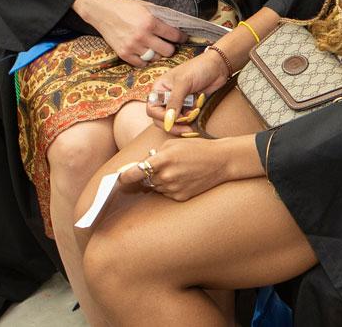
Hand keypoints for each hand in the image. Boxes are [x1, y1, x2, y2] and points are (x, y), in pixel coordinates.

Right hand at [72, 0, 183, 66]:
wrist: (103, 11)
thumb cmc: (125, 7)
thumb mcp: (146, 6)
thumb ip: (161, 16)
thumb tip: (176, 24)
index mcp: (150, 22)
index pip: (174, 35)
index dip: (182, 37)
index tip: (183, 38)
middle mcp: (142, 35)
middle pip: (167, 51)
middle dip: (170, 47)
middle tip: (168, 44)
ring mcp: (133, 46)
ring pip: (155, 58)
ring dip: (157, 54)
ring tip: (155, 48)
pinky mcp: (123, 53)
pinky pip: (141, 63)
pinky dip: (145, 60)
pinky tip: (145, 53)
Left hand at [115, 135, 257, 200]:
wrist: (222, 161)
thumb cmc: (197, 148)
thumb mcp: (173, 144)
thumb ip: (154, 155)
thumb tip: (140, 167)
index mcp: (163, 160)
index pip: (134, 173)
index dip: (124, 177)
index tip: (119, 178)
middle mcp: (166, 176)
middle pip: (145, 180)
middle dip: (148, 174)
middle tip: (161, 166)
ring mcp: (173, 189)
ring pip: (155, 187)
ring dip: (159, 180)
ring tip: (177, 170)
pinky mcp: (181, 197)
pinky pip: (166, 193)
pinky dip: (170, 187)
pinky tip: (184, 178)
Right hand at [147, 50, 228, 124]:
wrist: (219, 66)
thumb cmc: (198, 68)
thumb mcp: (184, 83)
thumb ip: (175, 101)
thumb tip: (169, 120)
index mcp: (160, 89)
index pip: (152, 109)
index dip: (161, 117)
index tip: (174, 120)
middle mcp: (166, 97)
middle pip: (162, 119)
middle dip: (173, 125)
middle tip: (186, 129)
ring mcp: (178, 103)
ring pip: (174, 121)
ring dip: (183, 124)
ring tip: (193, 117)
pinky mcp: (189, 107)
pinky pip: (186, 120)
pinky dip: (191, 121)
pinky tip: (198, 114)